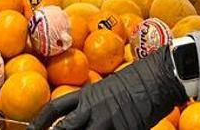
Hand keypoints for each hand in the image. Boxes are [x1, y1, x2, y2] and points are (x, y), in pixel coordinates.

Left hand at [28, 44, 187, 129]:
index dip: (40, 122)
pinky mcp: (125, 128)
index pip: (55, 109)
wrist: (160, 75)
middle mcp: (92, 108)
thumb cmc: (139, 77)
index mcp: (87, 95)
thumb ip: (96, 101)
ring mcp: (108, 121)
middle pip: (65, 129)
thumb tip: (87, 113)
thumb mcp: (111, 86)